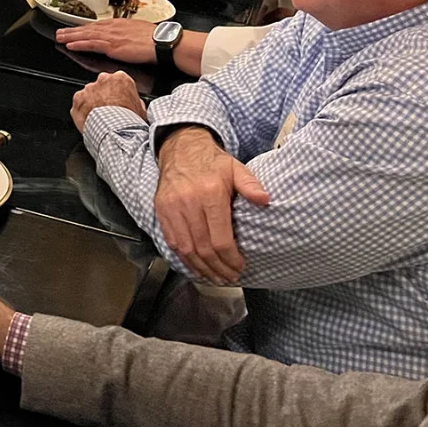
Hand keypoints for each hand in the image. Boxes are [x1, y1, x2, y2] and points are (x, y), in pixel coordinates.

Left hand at [55, 19, 155, 63]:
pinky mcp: (112, 46)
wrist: (161, 42)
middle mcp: (112, 28)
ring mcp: (111, 37)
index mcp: (119, 24)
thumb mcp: (138, 30)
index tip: (74, 28)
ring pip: (86, 35)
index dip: (84, 27)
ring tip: (60, 38)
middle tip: (59, 33)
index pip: (97, 25)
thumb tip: (125, 37)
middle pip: (88, 29)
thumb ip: (127, 33)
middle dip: (72, 31)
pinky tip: (71, 45)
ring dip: (71, 36)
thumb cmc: (155, 38)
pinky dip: (80, 44)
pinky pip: (92, 44)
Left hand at [69, 71, 144, 131]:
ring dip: (92, 103)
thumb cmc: (128, 120)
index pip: (117, 81)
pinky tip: (89, 119)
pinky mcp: (78, 98)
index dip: (117, 93)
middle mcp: (103, 79)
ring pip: (89, 94)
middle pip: (102, 86)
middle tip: (108, 109)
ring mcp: (89, 88)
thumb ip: (135, 101)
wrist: (115, 130)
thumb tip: (135, 104)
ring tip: (99, 117)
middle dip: (103, 95)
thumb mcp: (141, 110)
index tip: (118, 101)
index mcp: (120, 78)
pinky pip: (78, 103)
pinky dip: (81, 110)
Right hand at [154, 127, 270, 284]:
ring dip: (202, 268)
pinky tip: (196, 267)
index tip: (240, 266)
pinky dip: (184, 259)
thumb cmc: (211, 162)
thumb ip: (250, 185)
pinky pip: (172, 242)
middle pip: (203, 248)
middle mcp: (188, 202)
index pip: (220, 238)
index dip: (231, 259)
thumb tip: (266, 200)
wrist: (181, 148)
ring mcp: (172, 208)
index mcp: (210, 193)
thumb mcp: (236, 168)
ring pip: (186, 249)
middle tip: (230, 278)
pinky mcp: (161, 212)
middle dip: (218, 268)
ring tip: (216, 278)